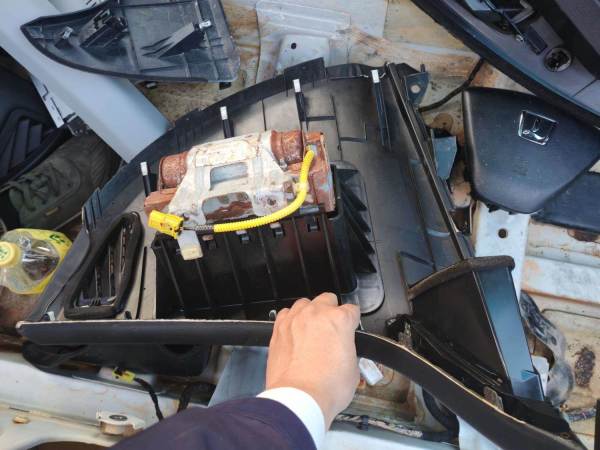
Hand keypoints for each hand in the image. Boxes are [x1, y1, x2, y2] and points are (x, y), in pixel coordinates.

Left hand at [265, 293, 360, 427]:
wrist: (299, 398)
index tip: (350, 327)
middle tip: (332, 329)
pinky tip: (295, 333)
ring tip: (312, 330)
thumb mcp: (353, 369)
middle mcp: (316, 314)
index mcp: (339, 320)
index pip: (352, 310)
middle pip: (327, 299)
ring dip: (310, 313)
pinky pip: (286, 314)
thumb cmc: (325, 387)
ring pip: (305, 303)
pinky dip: (291, 320)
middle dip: (332, 311)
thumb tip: (344, 351)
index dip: (352, 320)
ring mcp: (295, 320)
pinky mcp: (278, 329)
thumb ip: (348, 350)